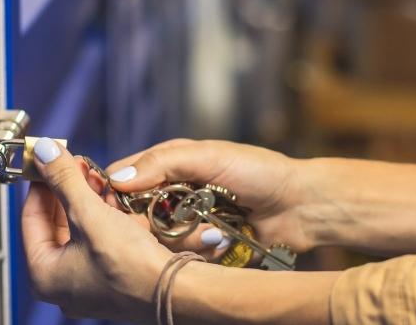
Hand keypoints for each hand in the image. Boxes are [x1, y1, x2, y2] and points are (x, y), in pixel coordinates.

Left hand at [22, 138, 170, 320]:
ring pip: (79, 231)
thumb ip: (63, 179)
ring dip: (87, 200)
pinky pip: (98, 242)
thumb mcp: (89, 213)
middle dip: (67, 190)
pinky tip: (113, 199)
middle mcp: (62, 284)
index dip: (40, 183)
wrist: (175, 290)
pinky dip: (103, 219)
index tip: (48, 160)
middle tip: (76, 165)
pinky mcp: (111, 279)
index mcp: (44, 275)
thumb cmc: (131, 266)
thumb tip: (43, 152)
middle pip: (55, 224)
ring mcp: (87, 284)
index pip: (30, 218)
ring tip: (97, 177)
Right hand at [105, 139, 317, 256]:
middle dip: (151, 222)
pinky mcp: (200, 247)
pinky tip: (219, 243)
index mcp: (171, 163)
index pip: (124, 176)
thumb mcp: (210, 157)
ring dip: (182, 238)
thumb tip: (117, 179)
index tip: (116, 207)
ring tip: (212, 231)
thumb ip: (164, 163)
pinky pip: (180, 256)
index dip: (114, 192)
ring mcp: (186, 222)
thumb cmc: (259, 172)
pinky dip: (197, 252)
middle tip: (174, 220)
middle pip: (134, 214)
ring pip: (156, 240)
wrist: (301, 206)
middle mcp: (173, 193)